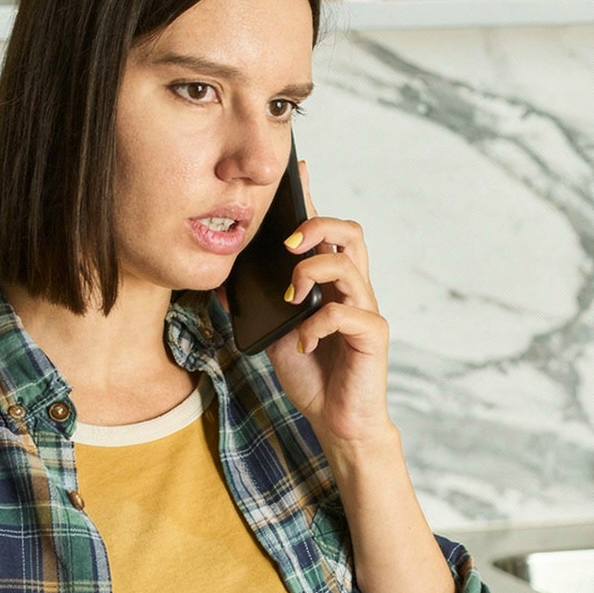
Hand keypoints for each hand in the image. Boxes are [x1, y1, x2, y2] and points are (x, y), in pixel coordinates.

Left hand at [266, 160, 395, 451]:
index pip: (327, 232)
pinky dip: (316, 324)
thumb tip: (220, 284)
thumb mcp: (273, 334)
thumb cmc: (312, 376)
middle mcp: (352, 290)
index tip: (299, 171)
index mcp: (331, 285)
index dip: (315, 199)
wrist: (336, 422)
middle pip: (350, 233)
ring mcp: (365, 311)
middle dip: (317, 227)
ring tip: (290, 297)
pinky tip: (301, 344)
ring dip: (310, 273)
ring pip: (348, 266)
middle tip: (287, 245)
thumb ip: (259, 306)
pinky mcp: (373, 337)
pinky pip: (346, 313)